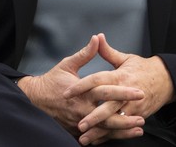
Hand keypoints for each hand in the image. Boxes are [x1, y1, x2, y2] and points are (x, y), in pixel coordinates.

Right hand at [17, 35, 144, 138]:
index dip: (124, 92)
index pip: (106, 92)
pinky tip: (122, 136)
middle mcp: (81, 109)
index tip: (140, 92)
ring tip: (138, 130)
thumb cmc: (51, 81)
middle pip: (107, 116)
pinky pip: (94, 135)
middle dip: (126, 118)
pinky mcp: (75, 129)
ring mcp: (78, 121)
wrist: (33, 100)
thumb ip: (85, 53)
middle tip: (143, 118)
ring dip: (121, 131)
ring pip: (102, 129)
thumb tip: (97, 38)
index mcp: (82, 92)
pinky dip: (108, 137)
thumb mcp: (67, 65)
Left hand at [64, 34, 174, 144]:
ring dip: (100, 130)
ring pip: (114, 120)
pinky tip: (97, 140)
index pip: (98, 80)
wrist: (166, 80)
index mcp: (120, 76)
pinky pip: (122, 127)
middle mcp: (126, 92)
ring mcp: (133, 106)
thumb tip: (97, 38)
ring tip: (85, 138)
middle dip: (94, 116)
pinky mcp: (137, 115)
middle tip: (80, 124)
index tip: (67, 92)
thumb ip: (108, 51)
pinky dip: (109, 135)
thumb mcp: (126, 58)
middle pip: (107, 105)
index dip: (82, 86)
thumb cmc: (143, 69)